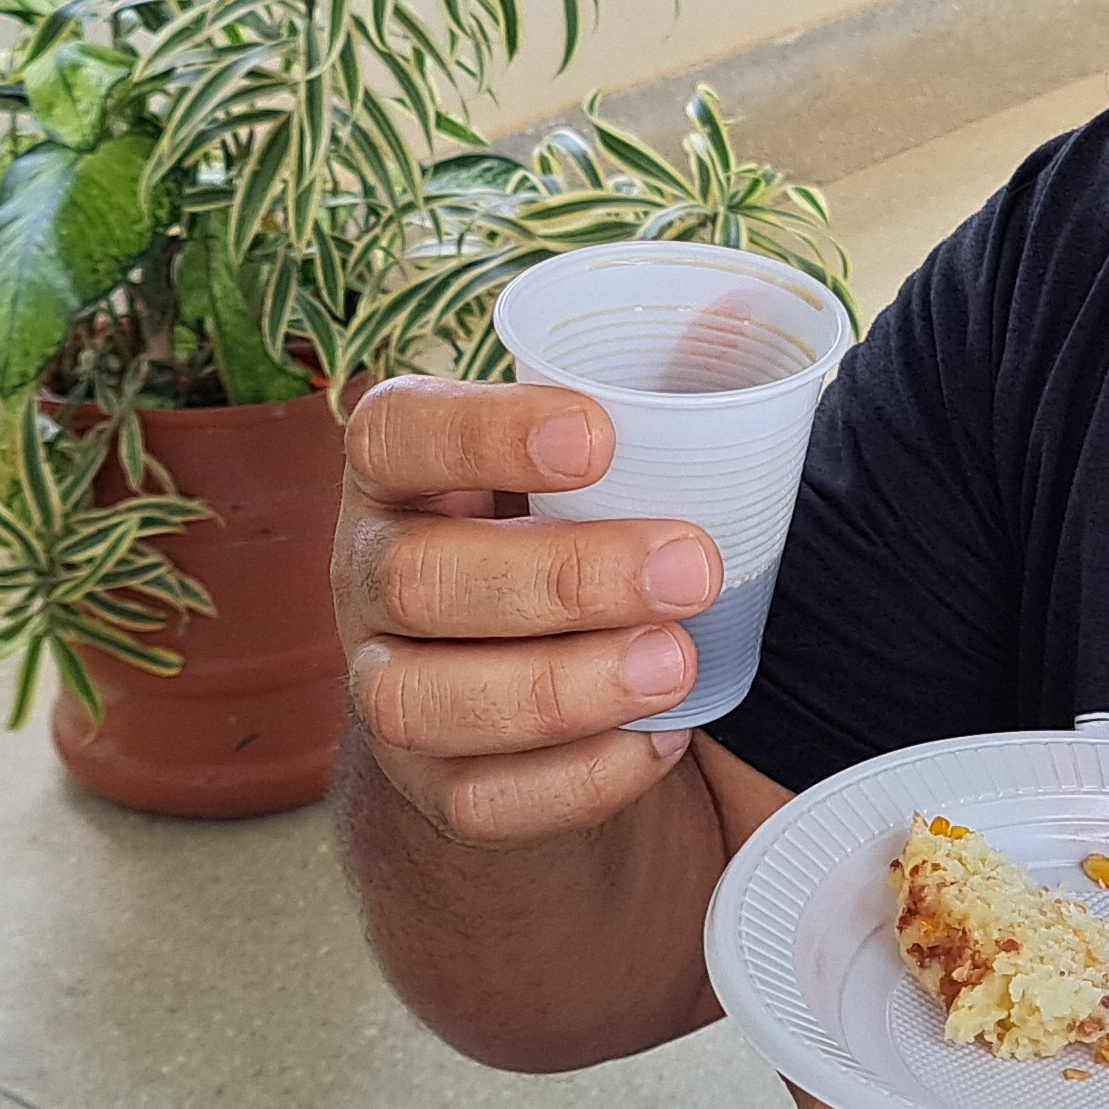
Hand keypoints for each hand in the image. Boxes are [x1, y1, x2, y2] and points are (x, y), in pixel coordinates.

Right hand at [333, 375, 725, 845]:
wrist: (520, 699)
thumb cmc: (564, 536)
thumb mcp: (585, 466)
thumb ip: (651, 390)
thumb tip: (740, 305)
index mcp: (399, 474)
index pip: (394, 433)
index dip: (481, 430)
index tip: (599, 434)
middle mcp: (368, 579)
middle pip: (420, 578)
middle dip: (563, 576)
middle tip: (695, 565)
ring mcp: (386, 691)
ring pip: (431, 702)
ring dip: (564, 686)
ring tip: (679, 663)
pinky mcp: (429, 791)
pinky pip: (482, 803)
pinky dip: (576, 780)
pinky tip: (661, 741)